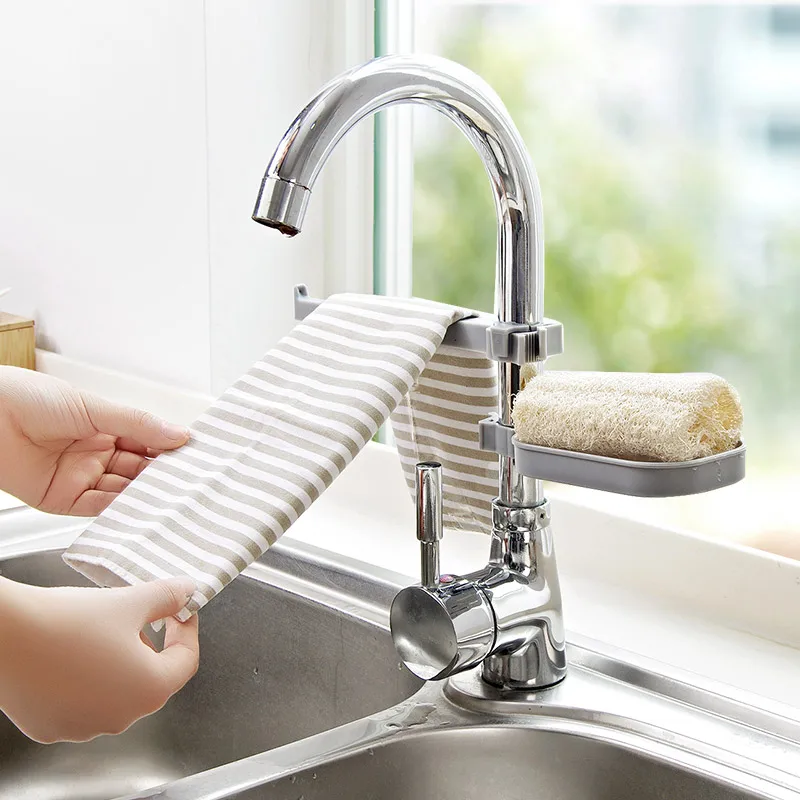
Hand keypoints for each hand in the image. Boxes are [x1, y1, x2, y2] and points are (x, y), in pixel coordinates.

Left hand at [0, 366, 189, 514]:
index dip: (169, 447)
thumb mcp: (93, 406)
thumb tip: (180, 433)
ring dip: (146, 494)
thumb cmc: (28, 398)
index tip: (196, 455)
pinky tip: (140, 507)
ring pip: (123, 489)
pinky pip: (98, 507)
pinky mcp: (63, 499)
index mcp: (104, 426)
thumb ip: (137, 424)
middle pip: (138, 468)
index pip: (147, 440)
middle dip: (163, 474)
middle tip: (191, 481)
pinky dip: (120, 509)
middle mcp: (95, 452)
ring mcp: (81, 476)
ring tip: (172, 497)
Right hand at [0, 576, 198, 742]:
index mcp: (148, 690)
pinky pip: (82, 701)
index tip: (179, 611)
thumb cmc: (67, 621)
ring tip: (100, 631)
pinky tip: (71, 654)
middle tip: (139, 615)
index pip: (185, 661)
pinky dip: (86, 679)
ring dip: (118, 663)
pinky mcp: (51, 727)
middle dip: (150, 645)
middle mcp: (119, 718)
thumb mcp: (129, 601)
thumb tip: (186, 592)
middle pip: (151, 679)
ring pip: (116, 691)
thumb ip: (167, 597)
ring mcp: (83, 727)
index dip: (186, 630)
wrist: (3, 635)